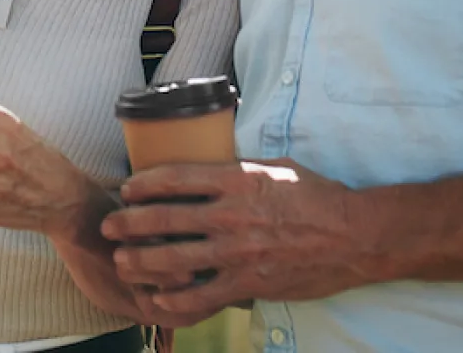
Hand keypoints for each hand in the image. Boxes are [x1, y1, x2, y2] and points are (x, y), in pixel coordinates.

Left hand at [102, 160, 379, 319]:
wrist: (353, 235)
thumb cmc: (315, 196)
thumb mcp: (273, 167)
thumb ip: (236, 170)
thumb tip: (207, 163)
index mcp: (236, 180)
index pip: (175, 177)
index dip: (143, 183)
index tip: (126, 188)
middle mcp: (231, 214)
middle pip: (165, 218)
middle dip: (129, 223)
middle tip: (109, 227)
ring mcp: (239, 252)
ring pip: (175, 259)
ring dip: (142, 262)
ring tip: (123, 262)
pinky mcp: (250, 283)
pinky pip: (202, 296)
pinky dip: (176, 300)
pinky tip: (159, 299)